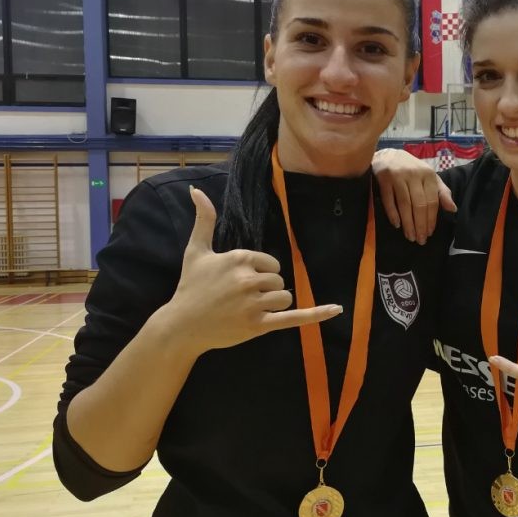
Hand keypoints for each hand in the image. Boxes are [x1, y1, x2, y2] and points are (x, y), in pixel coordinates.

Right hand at [158, 187, 341, 357]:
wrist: (181, 326)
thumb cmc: (190, 287)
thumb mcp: (196, 251)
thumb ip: (204, 220)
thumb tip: (196, 190)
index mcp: (239, 259)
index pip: (271, 263)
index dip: (261, 273)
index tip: (241, 282)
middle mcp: (248, 280)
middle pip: (279, 280)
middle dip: (266, 289)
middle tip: (240, 298)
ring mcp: (253, 304)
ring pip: (285, 297)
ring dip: (273, 303)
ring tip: (248, 309)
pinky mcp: (258, 326)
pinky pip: (293, 318)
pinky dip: (315, 314)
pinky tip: (336, 310)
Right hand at [372, 149, 455, 243]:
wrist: (388, 155)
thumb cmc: (412, 170)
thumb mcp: (429, 178)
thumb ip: (441, 192)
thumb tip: (453, 209)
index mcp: (428, 175)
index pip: (432, 201)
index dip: (431, 219)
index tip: (429, 233)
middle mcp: (414, 174)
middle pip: (419, 204)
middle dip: (420, 224)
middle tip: (420, 240)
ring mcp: (398, 176)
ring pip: (405, 204)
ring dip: (408, 223)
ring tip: (410, 236)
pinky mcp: (384, 178)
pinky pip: (389, 200)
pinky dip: (393, 213)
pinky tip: (397, 225)